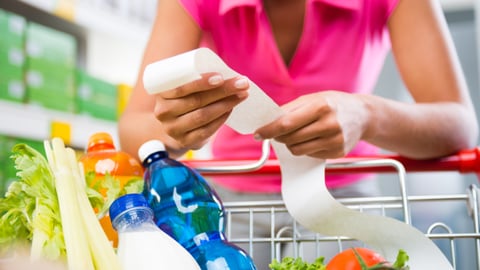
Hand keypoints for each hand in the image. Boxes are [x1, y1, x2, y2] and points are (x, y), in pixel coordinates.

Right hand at [153, 73, 248, 150]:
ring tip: (242, 94)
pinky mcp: (185, 141)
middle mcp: (164, 113)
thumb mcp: (181, 88)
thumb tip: (228, 71)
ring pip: (203, 116)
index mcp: (161, 94)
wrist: (172, 126)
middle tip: (242, 83)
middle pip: (196, 101)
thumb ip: (195, 79)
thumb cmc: (183, 99)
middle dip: (223, 91)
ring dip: (226, 104)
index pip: (181, 88)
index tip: (221, 76)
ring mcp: (173, 129)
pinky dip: (221, 119)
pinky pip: (206, 131)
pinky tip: (231, 109)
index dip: (201, 83)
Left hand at [254, 91, 369, 158]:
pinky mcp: (337, 153)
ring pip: (297, 150)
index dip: (268, 130)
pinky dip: (305, 148)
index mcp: (321, 107)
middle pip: (290, 139)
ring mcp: (335, 141)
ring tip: (296, 134)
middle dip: (278, 136)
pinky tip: (312, 138)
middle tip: (276, 132)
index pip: (286, 124)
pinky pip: (309, 155)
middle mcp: (329, 124)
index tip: (257, 134)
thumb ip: (290, 109)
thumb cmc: (333, 104)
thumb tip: (267, 121)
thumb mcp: (312, 99)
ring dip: (290, 144)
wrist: (363, 115)